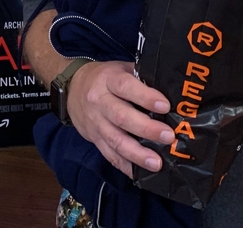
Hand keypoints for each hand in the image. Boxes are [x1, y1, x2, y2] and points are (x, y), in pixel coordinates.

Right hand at [66, 60, 173, 177]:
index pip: (126, 87)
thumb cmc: (105, 78)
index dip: (145, 97)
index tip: (165, 106)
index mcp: (108, 80)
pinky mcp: (94, 139)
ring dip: (137, 154)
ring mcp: (96, 122)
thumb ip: (141, 77)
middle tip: (168, 137)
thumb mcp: (120, 68)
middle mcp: (100, 101)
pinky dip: (124, 166)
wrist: (71, 88)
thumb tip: (171, 90)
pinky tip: (139, 173)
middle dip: (146, 129)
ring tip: (157, 163)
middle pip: (121, 117)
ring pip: (115, 140)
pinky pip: (109, 155)